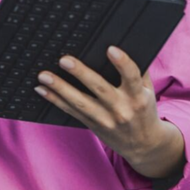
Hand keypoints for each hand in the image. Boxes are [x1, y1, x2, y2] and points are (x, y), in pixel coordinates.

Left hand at [34, 46, 184, 177]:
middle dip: (81, 74)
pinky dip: (55, 100)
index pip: (132, 77)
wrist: (144, 146)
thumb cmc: (144, 109)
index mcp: (138, 96)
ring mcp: (106, 119)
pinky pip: (71, 111)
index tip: (111, 49)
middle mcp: (122, 108)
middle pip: (100, 89)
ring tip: (44, 76)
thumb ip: (138, 71)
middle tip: (64, 60)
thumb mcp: (148, 91)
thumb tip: (125, 43)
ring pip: (80, 103)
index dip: (123, 63)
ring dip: (60, 88)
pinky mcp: (93, 125)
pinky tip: (41, 89)